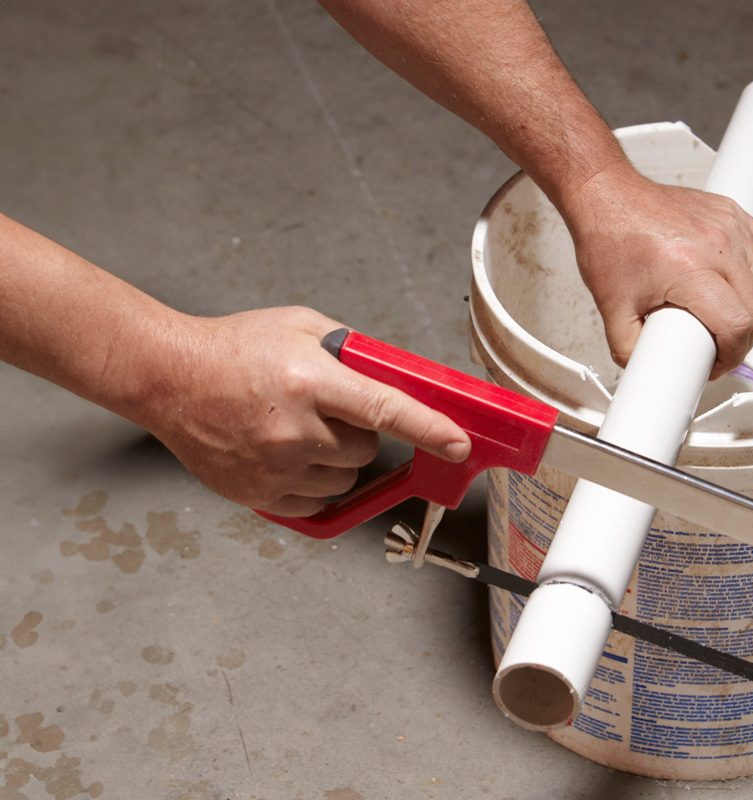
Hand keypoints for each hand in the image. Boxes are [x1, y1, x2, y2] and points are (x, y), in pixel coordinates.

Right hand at [140, 307, 470, 516]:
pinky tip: (289, 456)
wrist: (168, 377)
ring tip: (302, 431)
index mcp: (310, 382)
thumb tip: (399, 378)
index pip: (387, 411)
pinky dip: (315, 485)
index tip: (458, 446)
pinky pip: (317, 503)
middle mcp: (294, 429)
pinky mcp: (258, 493)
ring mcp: (274, 467)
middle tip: (329, 410)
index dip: (430, 431)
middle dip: (360, 433)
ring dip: (338, 461)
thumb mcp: (304, 327)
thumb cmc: (234, 348)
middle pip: (367, 450)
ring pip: (345, 480)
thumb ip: (354, 353)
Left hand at [561, 166, 752, 376]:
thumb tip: (645, 369)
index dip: (731, 354)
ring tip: (727, 318)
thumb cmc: (609, 237)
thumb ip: (627, 348)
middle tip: (720, 346)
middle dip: (742, 338)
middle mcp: (716, 246)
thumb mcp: (612, 307)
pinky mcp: (731, 213)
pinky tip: (742, 284)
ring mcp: (728, 225)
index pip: (737, 324)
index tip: (717, 362)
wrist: (606, 195)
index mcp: (689, 270)